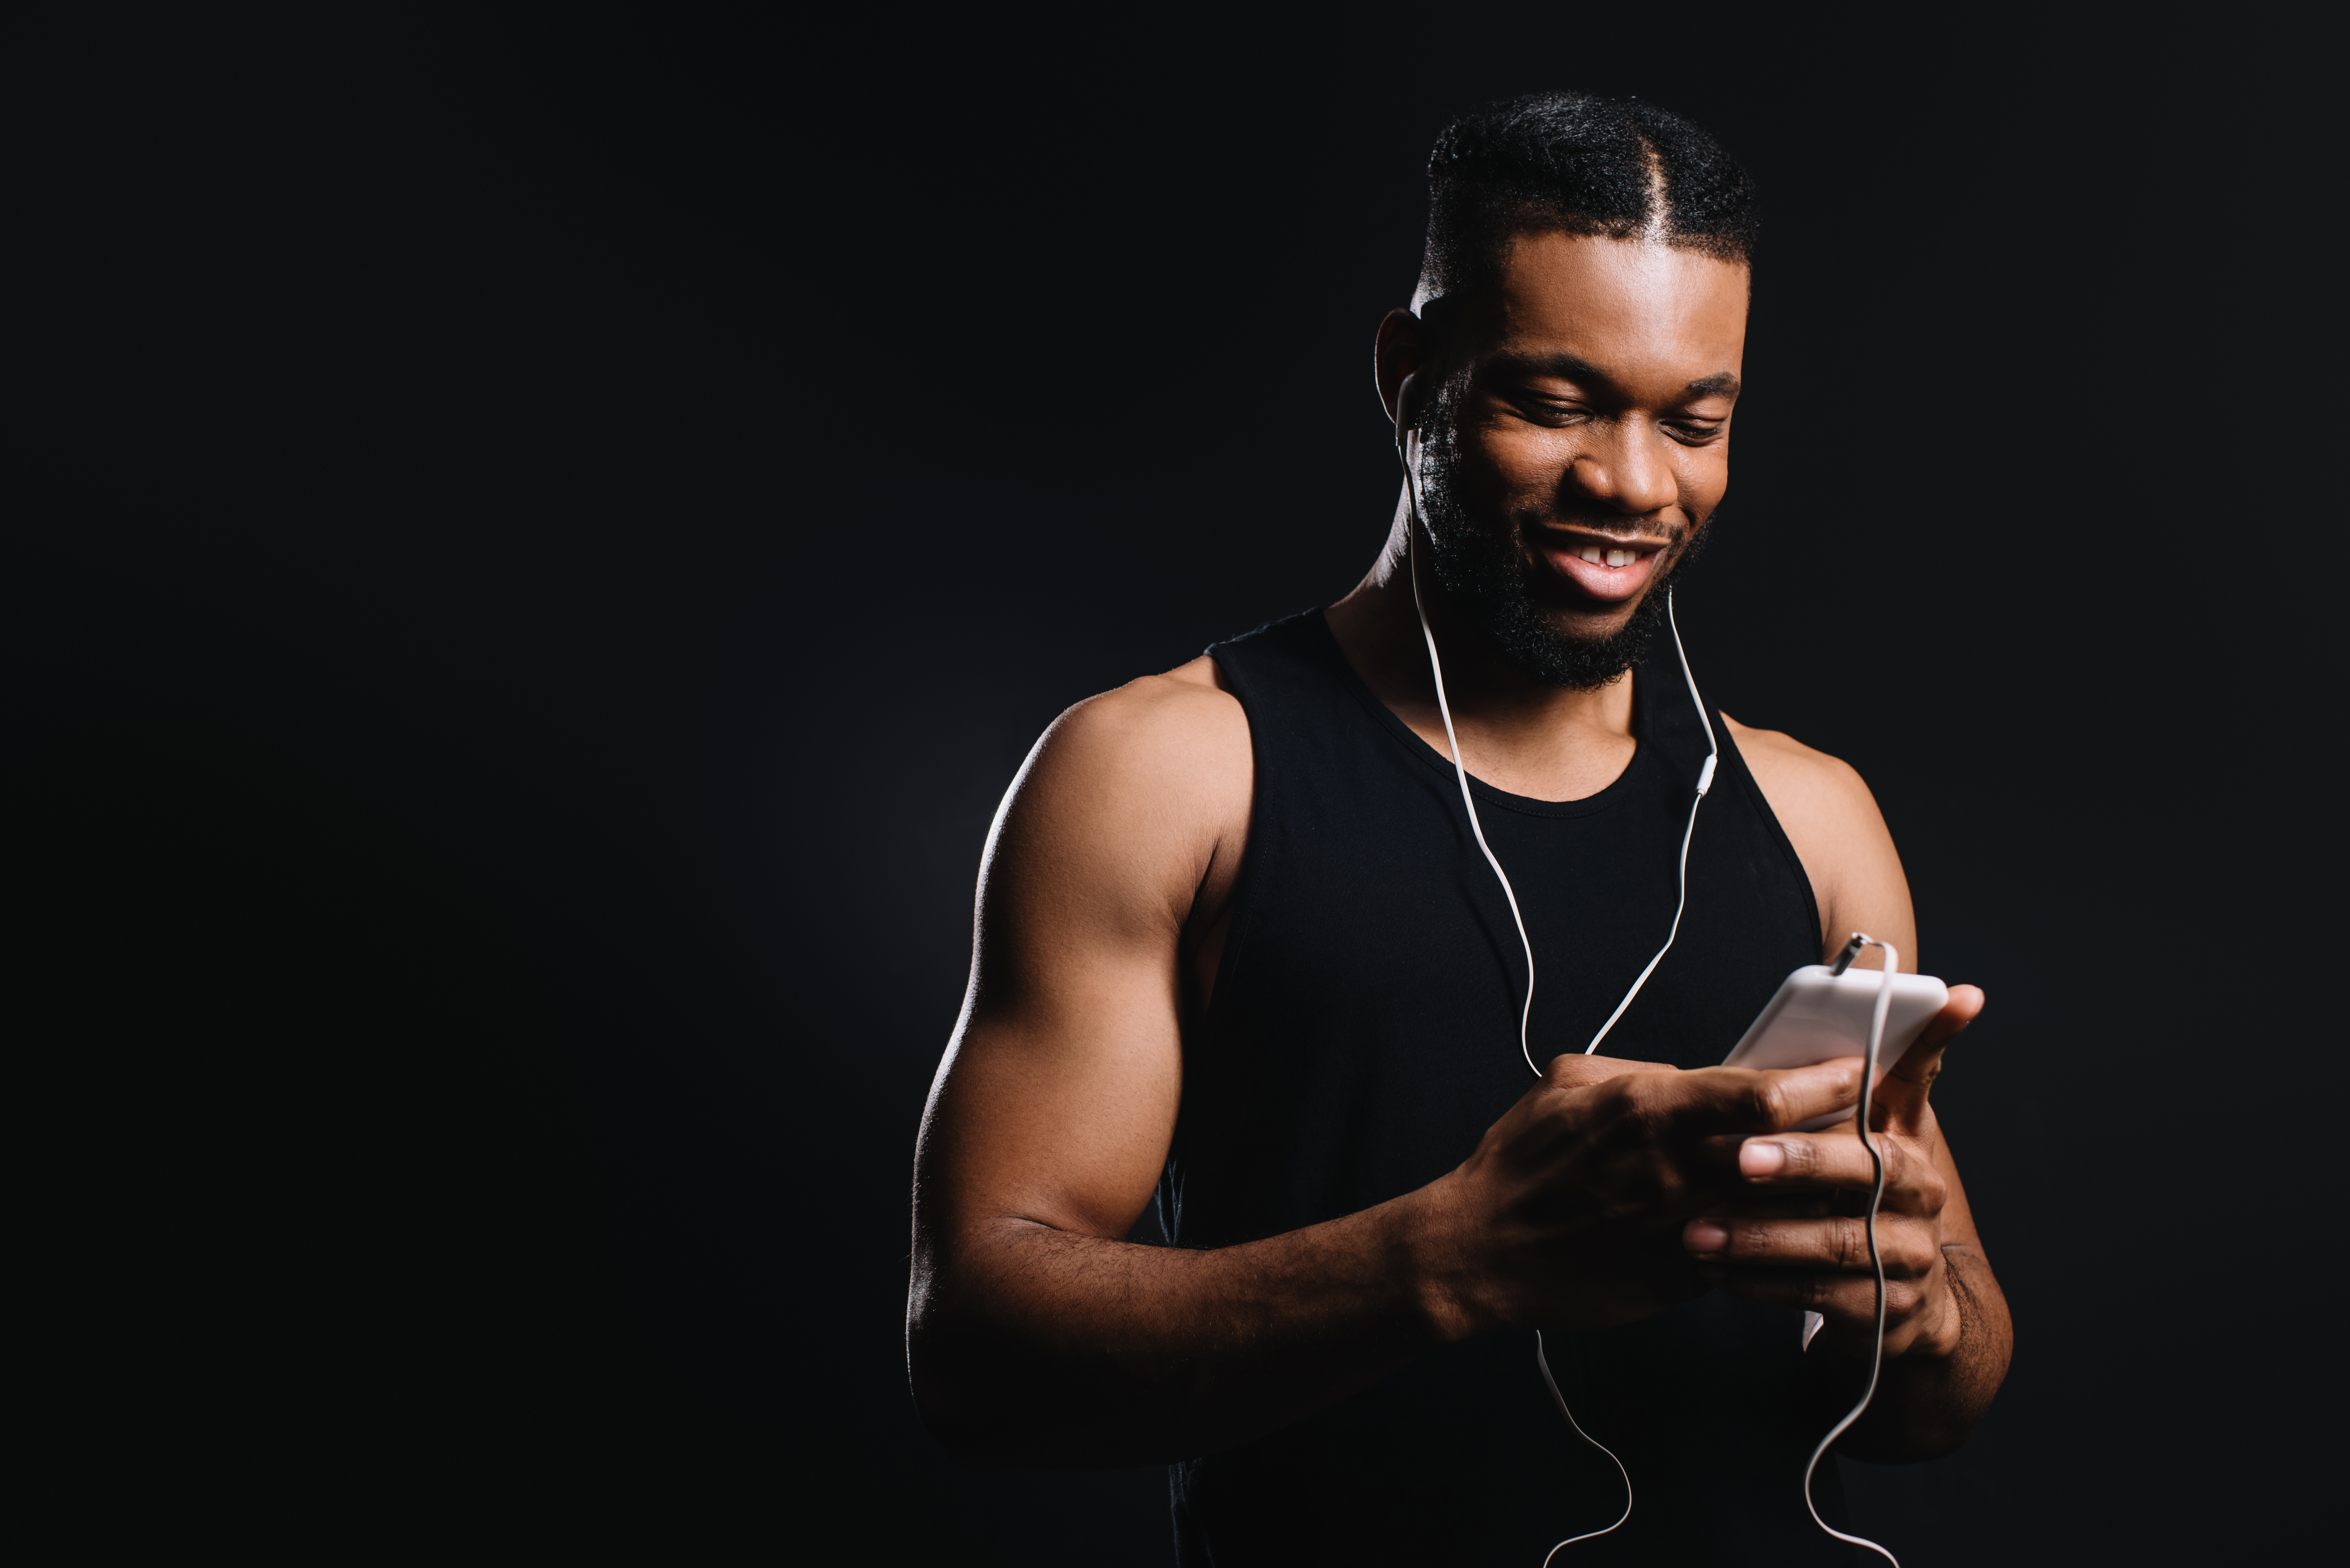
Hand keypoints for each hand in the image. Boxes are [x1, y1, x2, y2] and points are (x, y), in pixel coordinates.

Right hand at [1426, 1050, 1870, 1335]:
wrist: (1484, 1250)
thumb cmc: (1521, 1160)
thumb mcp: (1569, 1083)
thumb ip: (1640, 1074)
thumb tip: (1693, 1076)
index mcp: (1649, 1109)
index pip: (1761, 1091)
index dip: (1822, 1079)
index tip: (1859, 1068)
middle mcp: (1676, 1168)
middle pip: (1790, 1148)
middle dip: (1842, 1133)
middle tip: (1878, 1120)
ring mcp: (1683, 1225)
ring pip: (1783, 1204)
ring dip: (1824, 1187)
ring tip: (1857, 1171)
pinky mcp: (1683, 1273)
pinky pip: (1751, 1248)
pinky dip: (1780, 1235)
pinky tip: (1799, 1224)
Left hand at [1678, 986, 1985, 1357]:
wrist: (1899, 1307)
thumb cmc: (1852, 1202)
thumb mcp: (1851, 1141)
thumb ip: (1837, 1090)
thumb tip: (1819, 1031)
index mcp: (1905, 1136)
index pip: (1920, 1075)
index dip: (1937, 1036)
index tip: (1956, 995)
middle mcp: (1920, 1190)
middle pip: (1867, 1167)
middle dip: (1801, 1161)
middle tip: (1739, 1158)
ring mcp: (1911, 1251)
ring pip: (1835, 1240)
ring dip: (1760, 1236)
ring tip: (1696, 1233)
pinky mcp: (1888, 1306)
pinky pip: (1820, 1294)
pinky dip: (1763, 1282)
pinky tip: (1716, 1271)